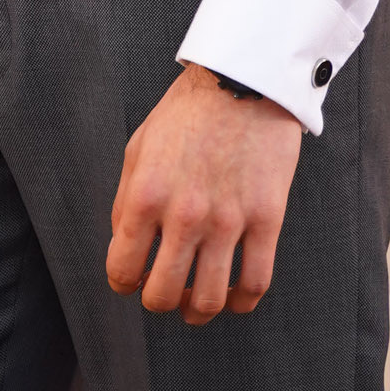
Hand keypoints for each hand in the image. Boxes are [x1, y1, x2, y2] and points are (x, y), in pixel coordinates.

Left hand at [106, 62, 301, 325]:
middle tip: (164, 292)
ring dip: (197, 310)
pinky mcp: (267, 218)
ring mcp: (228, 220)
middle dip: (158, 301)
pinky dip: (241, 303)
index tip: (132, 280)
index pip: (122, 270)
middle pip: (163, 295)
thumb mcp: (139, 146)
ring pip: (209, 299)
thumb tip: (125, 246)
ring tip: (196, 303)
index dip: (123, 283)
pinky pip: (254, 284)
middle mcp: (184, 214)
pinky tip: (233, 296)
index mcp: (146, 194)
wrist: (242, 80)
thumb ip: (126, 200)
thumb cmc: (187, 111)